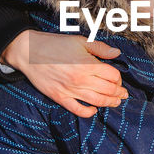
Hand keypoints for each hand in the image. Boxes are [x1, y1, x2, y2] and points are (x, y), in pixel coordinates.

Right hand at [3, 31, 126, 117]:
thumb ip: (100, 48)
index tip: (118, 78)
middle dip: (119, 93)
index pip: (112, 76)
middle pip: (108, 90)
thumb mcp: (80, 41)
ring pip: (97, 101)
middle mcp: (81, 80)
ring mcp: (70, 90)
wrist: (29, 52)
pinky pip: (78, 110)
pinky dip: (88, 112)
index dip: (119, 78)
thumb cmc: (55, 44)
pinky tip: (94, 110)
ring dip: (109, 103)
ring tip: (116, 102)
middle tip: (123, 94)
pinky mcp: (60, 97)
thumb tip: (117, 53)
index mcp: (87, 65)